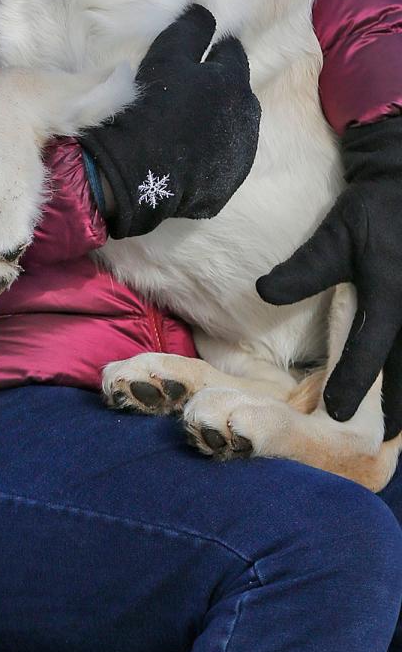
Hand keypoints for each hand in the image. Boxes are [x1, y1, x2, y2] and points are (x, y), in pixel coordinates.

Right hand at [80, 3, 260, 238]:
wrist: (140, 170)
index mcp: (236, 84)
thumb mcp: (167, 55)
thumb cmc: (154, 105)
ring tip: (189, 125)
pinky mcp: (226, 185)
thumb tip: (206, 10)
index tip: (200, 52)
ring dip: (218, 123)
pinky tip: (187, 155)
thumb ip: (192, 29)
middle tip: (191, 91)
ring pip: (233, 129)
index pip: (233, 55)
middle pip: (237, 94)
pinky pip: (220, 161)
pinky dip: (209, 155)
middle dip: (221, 89)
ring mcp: (240, 156)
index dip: (216, 51)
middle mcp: (248, 119)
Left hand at [257, 115, 401, 434]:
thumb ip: (302, 269)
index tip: (339, 414)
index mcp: (389, 293)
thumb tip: (262, 292)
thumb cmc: (370, 211)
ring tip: (397, 425)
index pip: (369, 349)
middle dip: (397, 408)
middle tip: (383, 440)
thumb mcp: (334, 235)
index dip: (354, 383)